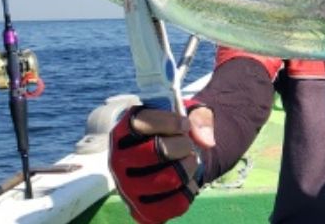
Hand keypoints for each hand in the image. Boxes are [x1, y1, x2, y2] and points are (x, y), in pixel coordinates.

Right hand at [108, 104, 213, 222]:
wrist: (161, 161)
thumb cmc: (170, 133)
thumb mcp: (184, 114)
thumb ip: (199, 117)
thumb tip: (206, 141)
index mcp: (123, 133)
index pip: (143, 123)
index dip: (172, 122)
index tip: (184, 124)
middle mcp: (118, 161)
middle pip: (158, 150)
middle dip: (183, 145)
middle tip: (186, 145)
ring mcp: (126, 187)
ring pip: (168, 179)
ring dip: (188, 167)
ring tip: (187, 161)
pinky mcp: (139, 209)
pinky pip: (173, 204)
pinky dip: (188, 191)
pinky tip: (186, 182)